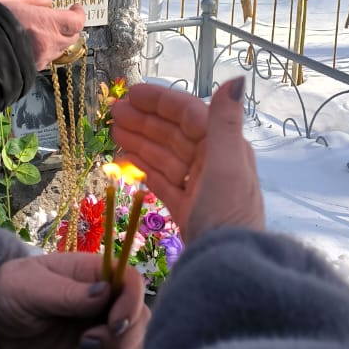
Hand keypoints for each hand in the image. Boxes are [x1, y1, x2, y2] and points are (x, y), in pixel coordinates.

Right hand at [0, 0, 84, 70]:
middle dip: (69, 27)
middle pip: (72, 36)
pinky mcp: (33, 69)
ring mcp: (42, 58)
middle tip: (61, 18)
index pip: (76, 21)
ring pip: (60, 49)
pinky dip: (45, 50)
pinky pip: (46, 59)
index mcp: (48, 23)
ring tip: (45, 31)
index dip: (78, 14)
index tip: (75, 8)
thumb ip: (32, 0)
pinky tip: (33, 44)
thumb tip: (47, 2)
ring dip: (57, 39)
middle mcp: (49, 43)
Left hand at [0, 251, 147, 348]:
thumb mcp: (31, 287)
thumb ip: (66, 293)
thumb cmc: (9, 292)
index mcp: (95, 275)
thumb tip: (104, 292)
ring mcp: (101, 333)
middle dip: (120, 340)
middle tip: (84, 343)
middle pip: (140, 322)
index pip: (133, 284)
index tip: (111, 324)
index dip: (131, 305)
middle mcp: (105, 304)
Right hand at [110, 78, 263, 242]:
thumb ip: (225, 122)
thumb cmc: (226, 214)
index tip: (130, 93)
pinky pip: (164, 181)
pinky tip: (126, 160)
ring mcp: (200, 188)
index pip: (189, 114)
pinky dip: (146, 168)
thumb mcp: (226, 165)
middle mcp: (214, 164)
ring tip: (113, 132)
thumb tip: (237, 79)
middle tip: (112, 113)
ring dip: (141, 141)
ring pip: (167, 156)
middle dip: (145, 120)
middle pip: (175, 134)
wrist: (226, 269)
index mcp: (225, 148)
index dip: (161, 101)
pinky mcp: (189, 211)